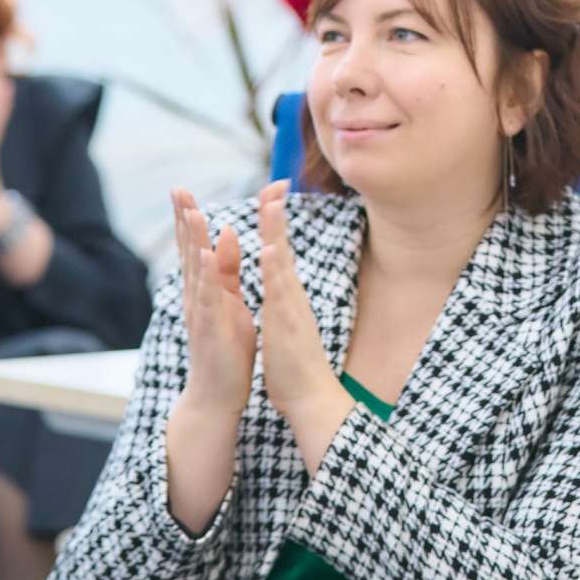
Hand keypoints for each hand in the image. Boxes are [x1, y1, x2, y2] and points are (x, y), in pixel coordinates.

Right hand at [172, 188, 256, 420]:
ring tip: (191, 212)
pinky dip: (207, 277)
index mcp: (203, 289)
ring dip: (193, 241)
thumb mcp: (230, 300)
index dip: (187, 218)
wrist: (217, 394)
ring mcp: (201, 313)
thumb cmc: (226, 347)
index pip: (193, 247)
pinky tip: (207, 256)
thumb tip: (226, 232)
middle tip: (177, 189)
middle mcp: (196, 297)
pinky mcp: (211, 329)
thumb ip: (227, 268)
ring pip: (196, 272)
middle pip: (188, 252)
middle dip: (183, 220)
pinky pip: (209, 300)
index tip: (183, 189)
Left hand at [254, 180, 350, 467]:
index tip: (270, 193)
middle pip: (282, 246)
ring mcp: (291, 308)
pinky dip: (273, 269)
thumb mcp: (284, 324)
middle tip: (275, 181)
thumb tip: (279, 290)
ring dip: (276, 231)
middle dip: (277, 214)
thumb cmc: (294, 366)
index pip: (278, 250)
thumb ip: (281, 303)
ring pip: (282, 263)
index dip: (273, 222)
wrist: (311, 398)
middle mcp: (291, 295)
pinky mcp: (287, 324)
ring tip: (271, 202)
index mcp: (286, 296)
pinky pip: (279, 292)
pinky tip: (268, 249)